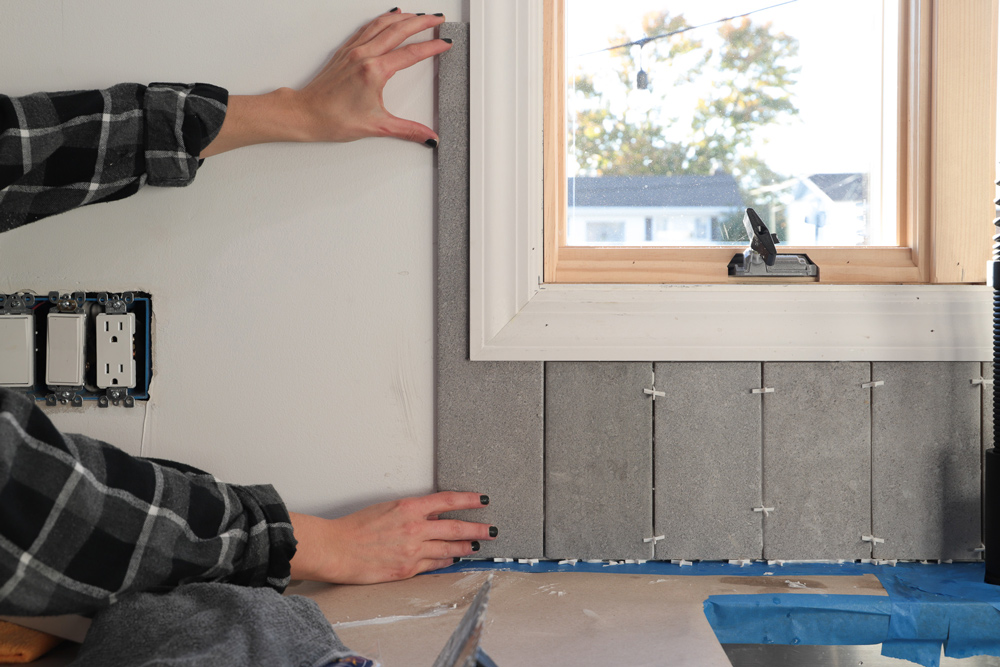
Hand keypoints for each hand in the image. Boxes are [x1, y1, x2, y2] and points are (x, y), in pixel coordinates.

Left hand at [201, 9, 451, 156]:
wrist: (306, 113)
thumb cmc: (333, 118)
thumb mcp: (376, 126)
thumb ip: (407, 130)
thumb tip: (427, 136)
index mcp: (374, 71)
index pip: (410, 54)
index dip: (431, 47)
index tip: (444, 42)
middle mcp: (364, 55)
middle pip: (398, 30)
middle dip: (421, 22)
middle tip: (436, 18)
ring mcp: (353, 50)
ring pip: (382, 24)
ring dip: (403, 17)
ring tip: (418, 15)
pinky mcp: (344, 51)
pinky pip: (367, 27)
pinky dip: (381, 19)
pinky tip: (388, 17)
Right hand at [288, 492, 494, 584]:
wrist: (337, 549)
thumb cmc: (356, 527)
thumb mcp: (387, 508)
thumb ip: (412, 511)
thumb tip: (433, 513)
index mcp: (408, 508)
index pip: (447, 501)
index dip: (468, 500)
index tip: (482, 499)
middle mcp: (414, 529)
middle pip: (455, 527)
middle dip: (477, 527)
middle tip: (492, 528)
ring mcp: (412, 551)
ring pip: (448, 547)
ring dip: (466, 545)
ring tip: (477, 544)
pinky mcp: (407, 569)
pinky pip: (434, 564)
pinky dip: (447, 560)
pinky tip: (454, 558)